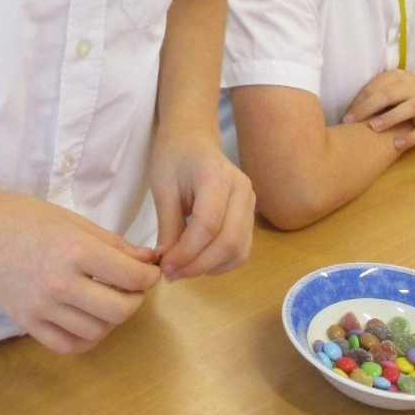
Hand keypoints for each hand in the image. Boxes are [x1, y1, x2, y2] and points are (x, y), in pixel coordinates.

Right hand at [0, 186, 162, 354]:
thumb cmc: (29, 218)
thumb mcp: (76, 221)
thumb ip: (114, 244)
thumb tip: (148, 262)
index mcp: (75, 250)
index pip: (131, 277)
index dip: (149, 277)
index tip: (148, 273)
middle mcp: (59, 283)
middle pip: (119, 311)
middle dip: (135, 300)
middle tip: (130, 289)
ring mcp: (41, 307)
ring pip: (97, 332)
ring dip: (111, 320)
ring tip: (105, 301)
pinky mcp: (26, 323)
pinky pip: (68, 346)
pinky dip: (86, 338)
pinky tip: (87, 320)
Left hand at [148, 128, 255, 279]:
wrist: (193, 139)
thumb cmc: (173, 158)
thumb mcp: (163, 189)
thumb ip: (168, 227)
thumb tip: (167, 264)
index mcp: (217, 177)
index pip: (208, 225)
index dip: (187, 252)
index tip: (164, 267)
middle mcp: (242, 190)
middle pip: (229, 241)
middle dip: (199, 265)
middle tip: (171, 274)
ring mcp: (251, 203)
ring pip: (239, 249)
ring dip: (210, 267)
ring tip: (182, 270)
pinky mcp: (250, 216)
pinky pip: (242, 248)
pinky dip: (221, 263)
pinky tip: (198, 262)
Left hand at [343, 69, 414, 149]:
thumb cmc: (408, 98)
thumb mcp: (394, 90)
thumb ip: (375, 96)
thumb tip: (348, 113)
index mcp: (399, 77)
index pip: (376, 86)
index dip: (359, 100)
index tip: (346, 115)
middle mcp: (413, 88)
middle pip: (390, 94)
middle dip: (368, 107)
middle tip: (350, 120)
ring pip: (409, 108)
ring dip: (390, 117)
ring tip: (373, 128)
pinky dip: (411, 137)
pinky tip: (397, 145)